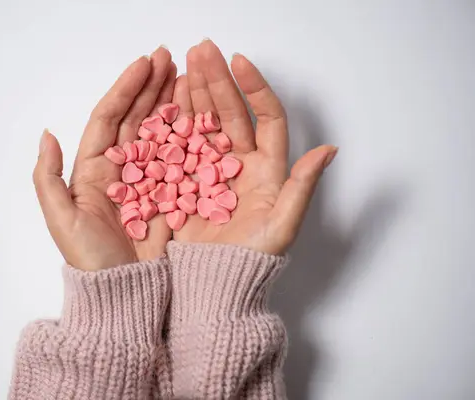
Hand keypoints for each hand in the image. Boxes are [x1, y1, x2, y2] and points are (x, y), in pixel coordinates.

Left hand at [33, 47, 177, 270]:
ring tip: (186, 76)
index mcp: (93, 168)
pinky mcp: (171, 193)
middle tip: (169, 57)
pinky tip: (201, 114)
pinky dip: (190, 134)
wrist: (123, 292)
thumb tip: (47, 134)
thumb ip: (47, 176)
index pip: (109, 118)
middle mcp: (121, 168)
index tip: (143, 63)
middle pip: (136, 117)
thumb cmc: (90, 260)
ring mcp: (149, 179)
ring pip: (160, 132)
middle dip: (151, 86)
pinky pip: (181, 157)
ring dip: (171, 103)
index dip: (125, 89)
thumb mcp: (60, 219)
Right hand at [174, 40, 337, 254]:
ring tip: (183, 65)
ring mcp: (211, 170)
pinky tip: (165, 101)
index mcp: (267, 169)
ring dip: (195, 93)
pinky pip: (180, 144)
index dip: (254, 87)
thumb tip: (329, 150)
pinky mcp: (186, 180)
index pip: (265, 117)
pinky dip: (173, 121)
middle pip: (231, 112)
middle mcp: (240, 163)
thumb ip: (302, 186)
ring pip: (205, 122)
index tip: (239, 61)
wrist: (215, 284)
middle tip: (201, 50)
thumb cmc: (253, 260)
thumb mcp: (282, 226)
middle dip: (217, 80)